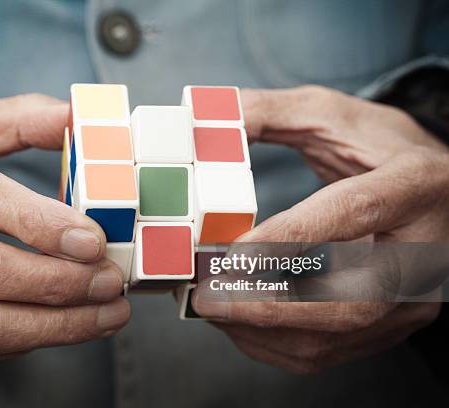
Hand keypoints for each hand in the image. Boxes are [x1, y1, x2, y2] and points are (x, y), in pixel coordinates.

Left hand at [194, 86, 448, 372]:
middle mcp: (424, 250)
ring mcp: (412, 297)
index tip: (229, 254)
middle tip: (206, 297)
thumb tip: (205, 116)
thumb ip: (270, 112)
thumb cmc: (377, 149)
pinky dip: (275, 343)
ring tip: (211, 308)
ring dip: (260, 331)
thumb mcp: (332, 115)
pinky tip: (238, 322)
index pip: (352, 215)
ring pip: (334, 338)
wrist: (434, 190)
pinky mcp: (393, 322)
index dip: (288, 238)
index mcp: (414, 184)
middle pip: (348, 302)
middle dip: (265, 307)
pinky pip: (331, 350)